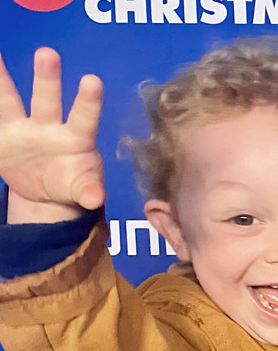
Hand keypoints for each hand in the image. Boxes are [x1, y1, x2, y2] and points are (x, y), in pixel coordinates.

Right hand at [0, 47, 104, 223]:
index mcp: (76, 138)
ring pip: (9, 99)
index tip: (92, 80)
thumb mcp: (82, 190)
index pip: (85, 117)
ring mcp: (22, 127)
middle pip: (47, 99)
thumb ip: (88, 192)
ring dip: (1, 78)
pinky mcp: (1, 134)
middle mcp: (49, 125)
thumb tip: (96, 198)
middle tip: (48, 53)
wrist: (44, 190)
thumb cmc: (72, 182)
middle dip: (47, 78)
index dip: (88, 101)